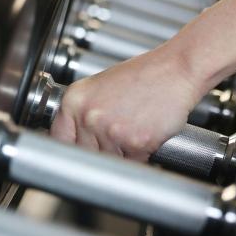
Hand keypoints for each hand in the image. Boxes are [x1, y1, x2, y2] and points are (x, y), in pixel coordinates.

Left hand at [50, 45, 205, 161]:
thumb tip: (71, 144)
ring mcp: (110, 131)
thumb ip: (82, 114)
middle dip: (97, 156)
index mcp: (74, 100)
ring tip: (132, 135)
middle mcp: (88, 116)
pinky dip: (140, 158)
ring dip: (121, 158)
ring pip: (107, 163)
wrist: (177, 70)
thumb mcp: (100, 87)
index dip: (69, 152)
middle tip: (113, 144)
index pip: (58, 140)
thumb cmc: (144, 77)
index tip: (75, 158)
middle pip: (83, 156)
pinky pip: (131, 165)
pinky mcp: (134, 143)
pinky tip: (145, 138)